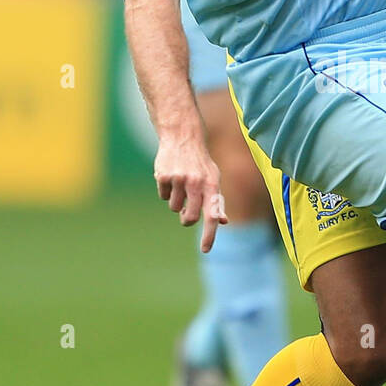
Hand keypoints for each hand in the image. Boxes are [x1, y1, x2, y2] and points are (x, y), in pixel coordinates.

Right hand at [153, 133, 227, 248]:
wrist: (182, 136)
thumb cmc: (200, 162)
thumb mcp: (213, 178)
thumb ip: (217, 200)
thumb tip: (222, 221)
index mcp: (212, 185)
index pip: (212, 215)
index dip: (209, 234)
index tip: (205, 250)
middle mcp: (196, 183)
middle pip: (188, 218)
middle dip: (186, 219)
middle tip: (187, 209)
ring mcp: (179, 179)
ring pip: (174, 208)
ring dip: (176, 201)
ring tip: (180, 184)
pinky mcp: (163, 176)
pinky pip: (163, 196)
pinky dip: (166, 190)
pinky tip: (171, 176)